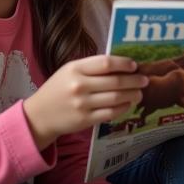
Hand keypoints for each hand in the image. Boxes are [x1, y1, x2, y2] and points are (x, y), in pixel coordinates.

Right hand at [23, 55, 146, 148]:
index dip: (124, 63)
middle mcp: (79, 85)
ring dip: (133, 95)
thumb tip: (122, 66)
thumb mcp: (69, 71)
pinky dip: (123, 108)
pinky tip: (128, 104)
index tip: (134, 65)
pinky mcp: (85, 120)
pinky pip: (111, 113)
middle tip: (144, 80)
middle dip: (135, 80)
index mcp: (75, 69)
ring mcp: (82, 104)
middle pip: (115, 81)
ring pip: (116, 98)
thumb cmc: (58, 89)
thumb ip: (92, 68)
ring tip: (139, 93)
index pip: (106, 63)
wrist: (39, 115)